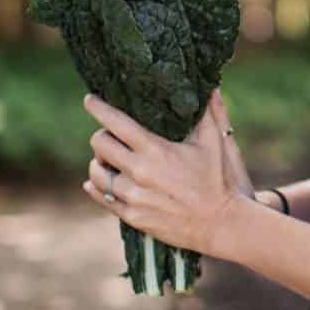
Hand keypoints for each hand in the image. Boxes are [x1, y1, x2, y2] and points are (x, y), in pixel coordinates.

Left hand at [81, 88, 254, 257]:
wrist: (219, 222)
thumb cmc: (218, 179)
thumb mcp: (215, 142)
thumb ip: (211, 112)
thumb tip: (211, 87)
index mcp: (155, 150)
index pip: (117, 123)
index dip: (98, 108)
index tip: (89, 100)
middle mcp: (138, 172)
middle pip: (100, 144)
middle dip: (101, 136)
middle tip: (109, 135)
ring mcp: (133, 196)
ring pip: (97, 172)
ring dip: (99, 162)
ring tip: (108, 160)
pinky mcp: (131, 216)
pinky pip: (101, 197)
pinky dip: (96, 186)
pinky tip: (99, 181)